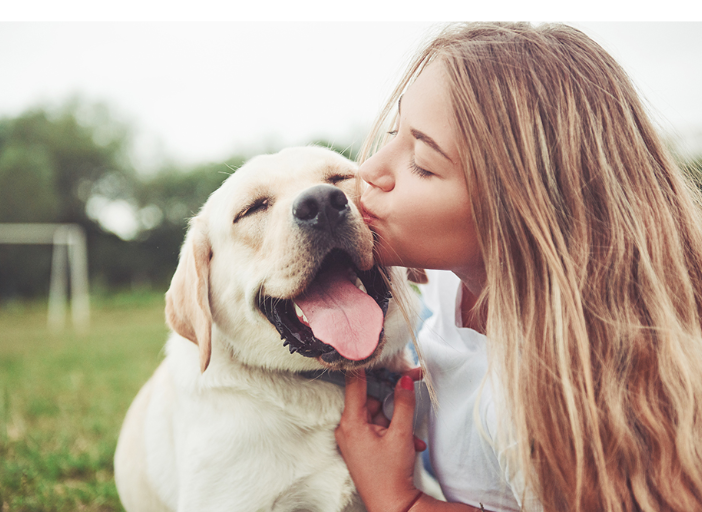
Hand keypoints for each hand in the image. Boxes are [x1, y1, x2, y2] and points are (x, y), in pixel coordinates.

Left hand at [335, 369, 423, 511]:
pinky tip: (409, 444)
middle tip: (410, 393)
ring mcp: (353, 439)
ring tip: (412, 438)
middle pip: (369, 400)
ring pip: (376, 416)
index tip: (371, 350)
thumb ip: (402, 403)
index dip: (365, 366)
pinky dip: (393, 433)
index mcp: (351, 423)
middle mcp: (347, 429)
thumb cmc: (392, 474)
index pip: (355, 384)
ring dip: (396, 422)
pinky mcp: (360, 447)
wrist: (393, 506)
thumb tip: (405, 379)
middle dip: (391, 403)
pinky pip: (376, 429)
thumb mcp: (401, 434)